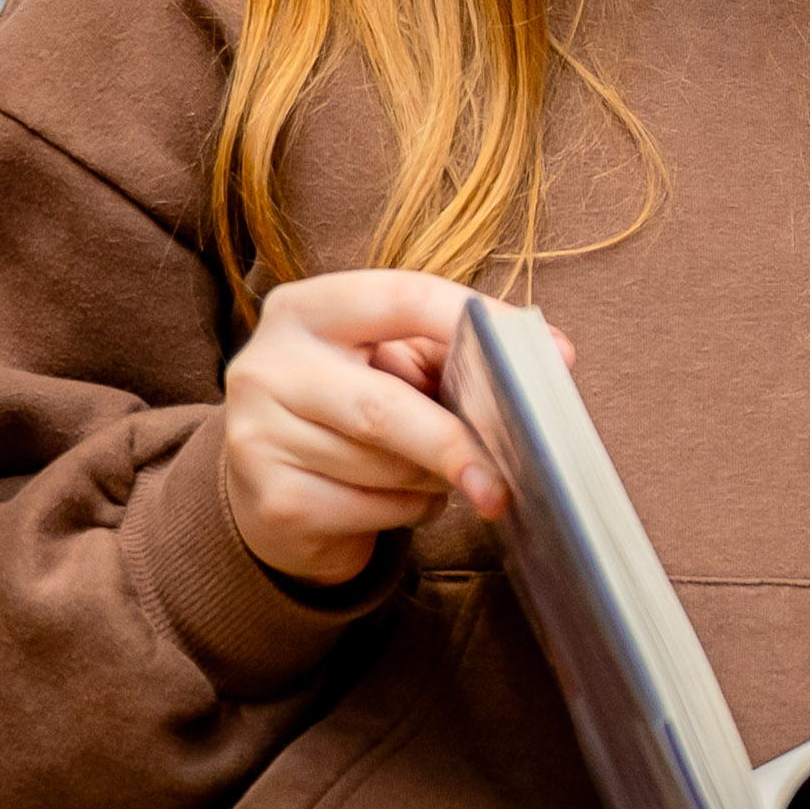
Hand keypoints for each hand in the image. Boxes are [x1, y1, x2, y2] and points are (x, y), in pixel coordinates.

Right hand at [219, 270, 521, 583]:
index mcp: (304, 310)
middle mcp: (265, 366)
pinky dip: (406, 510)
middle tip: (512, 472)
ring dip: (431, 479)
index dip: (480, 322)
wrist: (271, 487)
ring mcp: (258, 436)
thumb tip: (550, 357)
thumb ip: (451, 351)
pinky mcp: (272, 501)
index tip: (551, 356)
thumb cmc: (354, 409)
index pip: (403, 298)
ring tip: (431, 471)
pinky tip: (393, 499)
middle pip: (386, 408)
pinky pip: (372, 509)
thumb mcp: (391, 363)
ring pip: (385, 466)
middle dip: (457, 443)